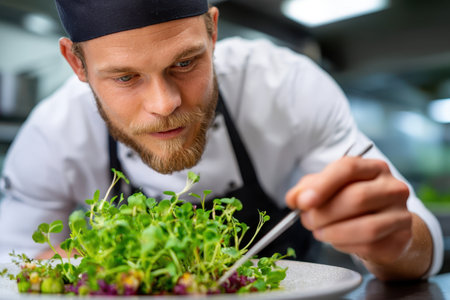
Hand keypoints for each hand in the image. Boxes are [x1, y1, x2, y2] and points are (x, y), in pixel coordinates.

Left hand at [286, 156, 430, 279]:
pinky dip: (345, 246)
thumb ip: (308, 190)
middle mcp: (392, 187)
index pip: (348, 168)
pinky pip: (370, 245)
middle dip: (324, 213)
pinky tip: (337, 241)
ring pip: (366, 227)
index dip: (323, 184)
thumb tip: (293, 199)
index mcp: (373, 168)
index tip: (303, 202)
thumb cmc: (352, 204)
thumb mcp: (328, 189)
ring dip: (334, 233)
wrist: (384, 229)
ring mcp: (401, 213)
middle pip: (356, 197)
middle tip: (307, 221)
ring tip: (319, 232)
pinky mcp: (401, 239)